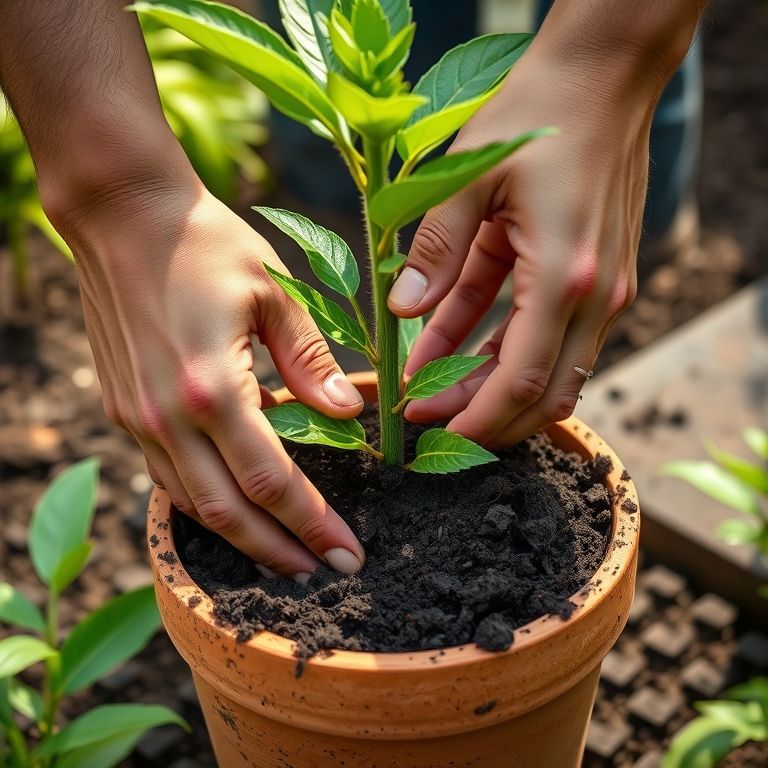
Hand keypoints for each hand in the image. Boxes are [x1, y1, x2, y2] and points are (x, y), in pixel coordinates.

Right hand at [60, 175, 365, 578]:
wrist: (123, 214)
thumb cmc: (204, 242)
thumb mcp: (273, 292)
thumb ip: (310, 360)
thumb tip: (346, 415)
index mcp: (212, 388)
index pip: (272, 482)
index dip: (313, 525)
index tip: (347, 556)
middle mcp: (166, 417)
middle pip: (228, 513)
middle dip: (279, 552)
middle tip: (322, 576)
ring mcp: (137, 418)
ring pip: (191, 506)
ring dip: (240, 538)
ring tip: (284, 555)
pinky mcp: (123, 410)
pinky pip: (166, 478)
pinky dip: (204, 504)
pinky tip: (236, 506)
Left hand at [388, 45, 653, 447]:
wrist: (604, 76)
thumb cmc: (538, 113)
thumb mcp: (468, 176)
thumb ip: (434, 250)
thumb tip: (401, 311)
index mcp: (565, 276)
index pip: (519, 382)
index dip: (472, 417)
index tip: (425, 426)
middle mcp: (594, 296)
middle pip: (543, 394)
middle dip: (484, 419)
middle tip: (426, 418)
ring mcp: (602, 290)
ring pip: (549, 373)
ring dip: (490, 389)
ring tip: (429, 389)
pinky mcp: (594, 278)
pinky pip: (546, 335)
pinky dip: (500, 350)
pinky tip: (449, 348)